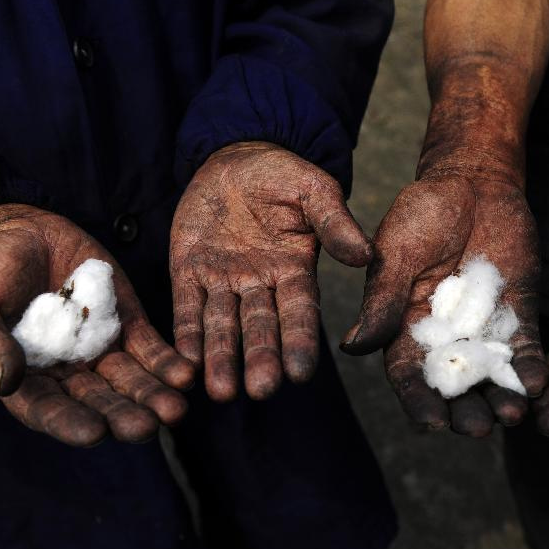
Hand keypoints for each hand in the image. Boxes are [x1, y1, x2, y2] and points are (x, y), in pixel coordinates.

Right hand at [0, 204, 193, 445]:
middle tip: (147, 427)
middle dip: (122, 416)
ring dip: (152, 396)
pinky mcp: (126, 323)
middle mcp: (66, 372)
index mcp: (24, 376)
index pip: (47, 409)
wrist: (19, 226)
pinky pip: (150, 348)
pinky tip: (186, 374)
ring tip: (176, 409)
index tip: (93, 433)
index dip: (69, 423)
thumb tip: (2, 381)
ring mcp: (100, 349)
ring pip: (130, 380)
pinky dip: (168, 362)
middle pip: (98, 402)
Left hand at [170, 142, 371, 399]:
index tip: (301, 372)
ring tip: (221, 392)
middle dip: (261, 359)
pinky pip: (187, 309)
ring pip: (223, 326)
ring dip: (221, 359)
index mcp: (295, 270)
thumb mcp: (313, 190)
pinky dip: (186, 335)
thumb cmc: (282, 174)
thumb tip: (365, 256)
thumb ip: (335, 222)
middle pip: (261, 328)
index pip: (300, 312)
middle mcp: (260, 285)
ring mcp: (223, 282)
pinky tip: (183, 362)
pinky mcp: (188, 273)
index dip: (300, 341)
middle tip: (260, 390)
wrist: (235, 157)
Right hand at [341, 166, 546, 436]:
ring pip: (491, 374)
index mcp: (406, 327)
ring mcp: (483, 327)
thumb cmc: (422, 213)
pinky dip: (532, 367)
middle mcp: (445, 337)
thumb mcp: (397, 253)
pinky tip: (538, 383)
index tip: (431, 423)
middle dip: (464, 410)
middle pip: (454, 384)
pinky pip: (526, 347)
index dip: (418, 400)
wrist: (472, 181)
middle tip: (478, 429)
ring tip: (513, 414)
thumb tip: (354, 346)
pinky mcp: (518, 314)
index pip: (409, 374)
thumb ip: (383, 299)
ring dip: (501, 397)